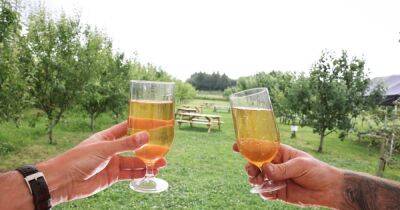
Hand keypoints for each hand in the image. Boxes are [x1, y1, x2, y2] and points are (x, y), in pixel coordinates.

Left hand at [37, 121, 165, 205]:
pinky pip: (129, 174)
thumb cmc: (79, 159)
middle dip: (148, 148)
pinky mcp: (112, 176)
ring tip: (161, 164)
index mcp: (107, 136)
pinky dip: (140, 174)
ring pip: (134, 162)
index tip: (156, 125)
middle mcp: (112, 149)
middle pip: (134, 147)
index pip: (127, 128)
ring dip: (147, 163)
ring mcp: (112, 163)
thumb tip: (146, 136)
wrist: (64, 181)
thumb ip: (126, 144)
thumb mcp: (105, 149)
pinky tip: (149, 173)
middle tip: (163, 149)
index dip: (141, 126)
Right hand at [233, 143, 343, 208]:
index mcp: (280, 153)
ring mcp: (276, 178)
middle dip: (249, 167)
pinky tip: (270, 193)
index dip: (248, 146)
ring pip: (257, 178)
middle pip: (255, 164)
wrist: (328, 189)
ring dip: (255, 180)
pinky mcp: (278, 192)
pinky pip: (264, 192)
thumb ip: (282, 168)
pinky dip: (263, 193)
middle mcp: (275, 165)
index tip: (236, 146)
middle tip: (252, 171)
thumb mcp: (300, 165)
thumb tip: (265, 169)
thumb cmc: (317, 171)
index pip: (261, 148)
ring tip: (260, 182)